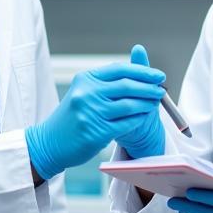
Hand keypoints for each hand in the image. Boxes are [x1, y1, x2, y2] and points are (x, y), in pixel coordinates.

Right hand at [25, 58, 164, 180]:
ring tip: (156, 103)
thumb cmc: (72, 117)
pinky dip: (139, 119)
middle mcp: (87, 93)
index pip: (119, 69)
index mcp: (85, 79)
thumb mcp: (83, 93)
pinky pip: (126, 123)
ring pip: (129, 105)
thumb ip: (107, 83)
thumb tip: (138, 73)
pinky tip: (145, 117)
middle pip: (126, 85)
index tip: (158, 75)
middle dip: (149, 87)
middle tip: (162, 89)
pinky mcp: (96, 131)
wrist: (50, 142)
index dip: (142, 71)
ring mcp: (91, 112)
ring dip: (147, 103)